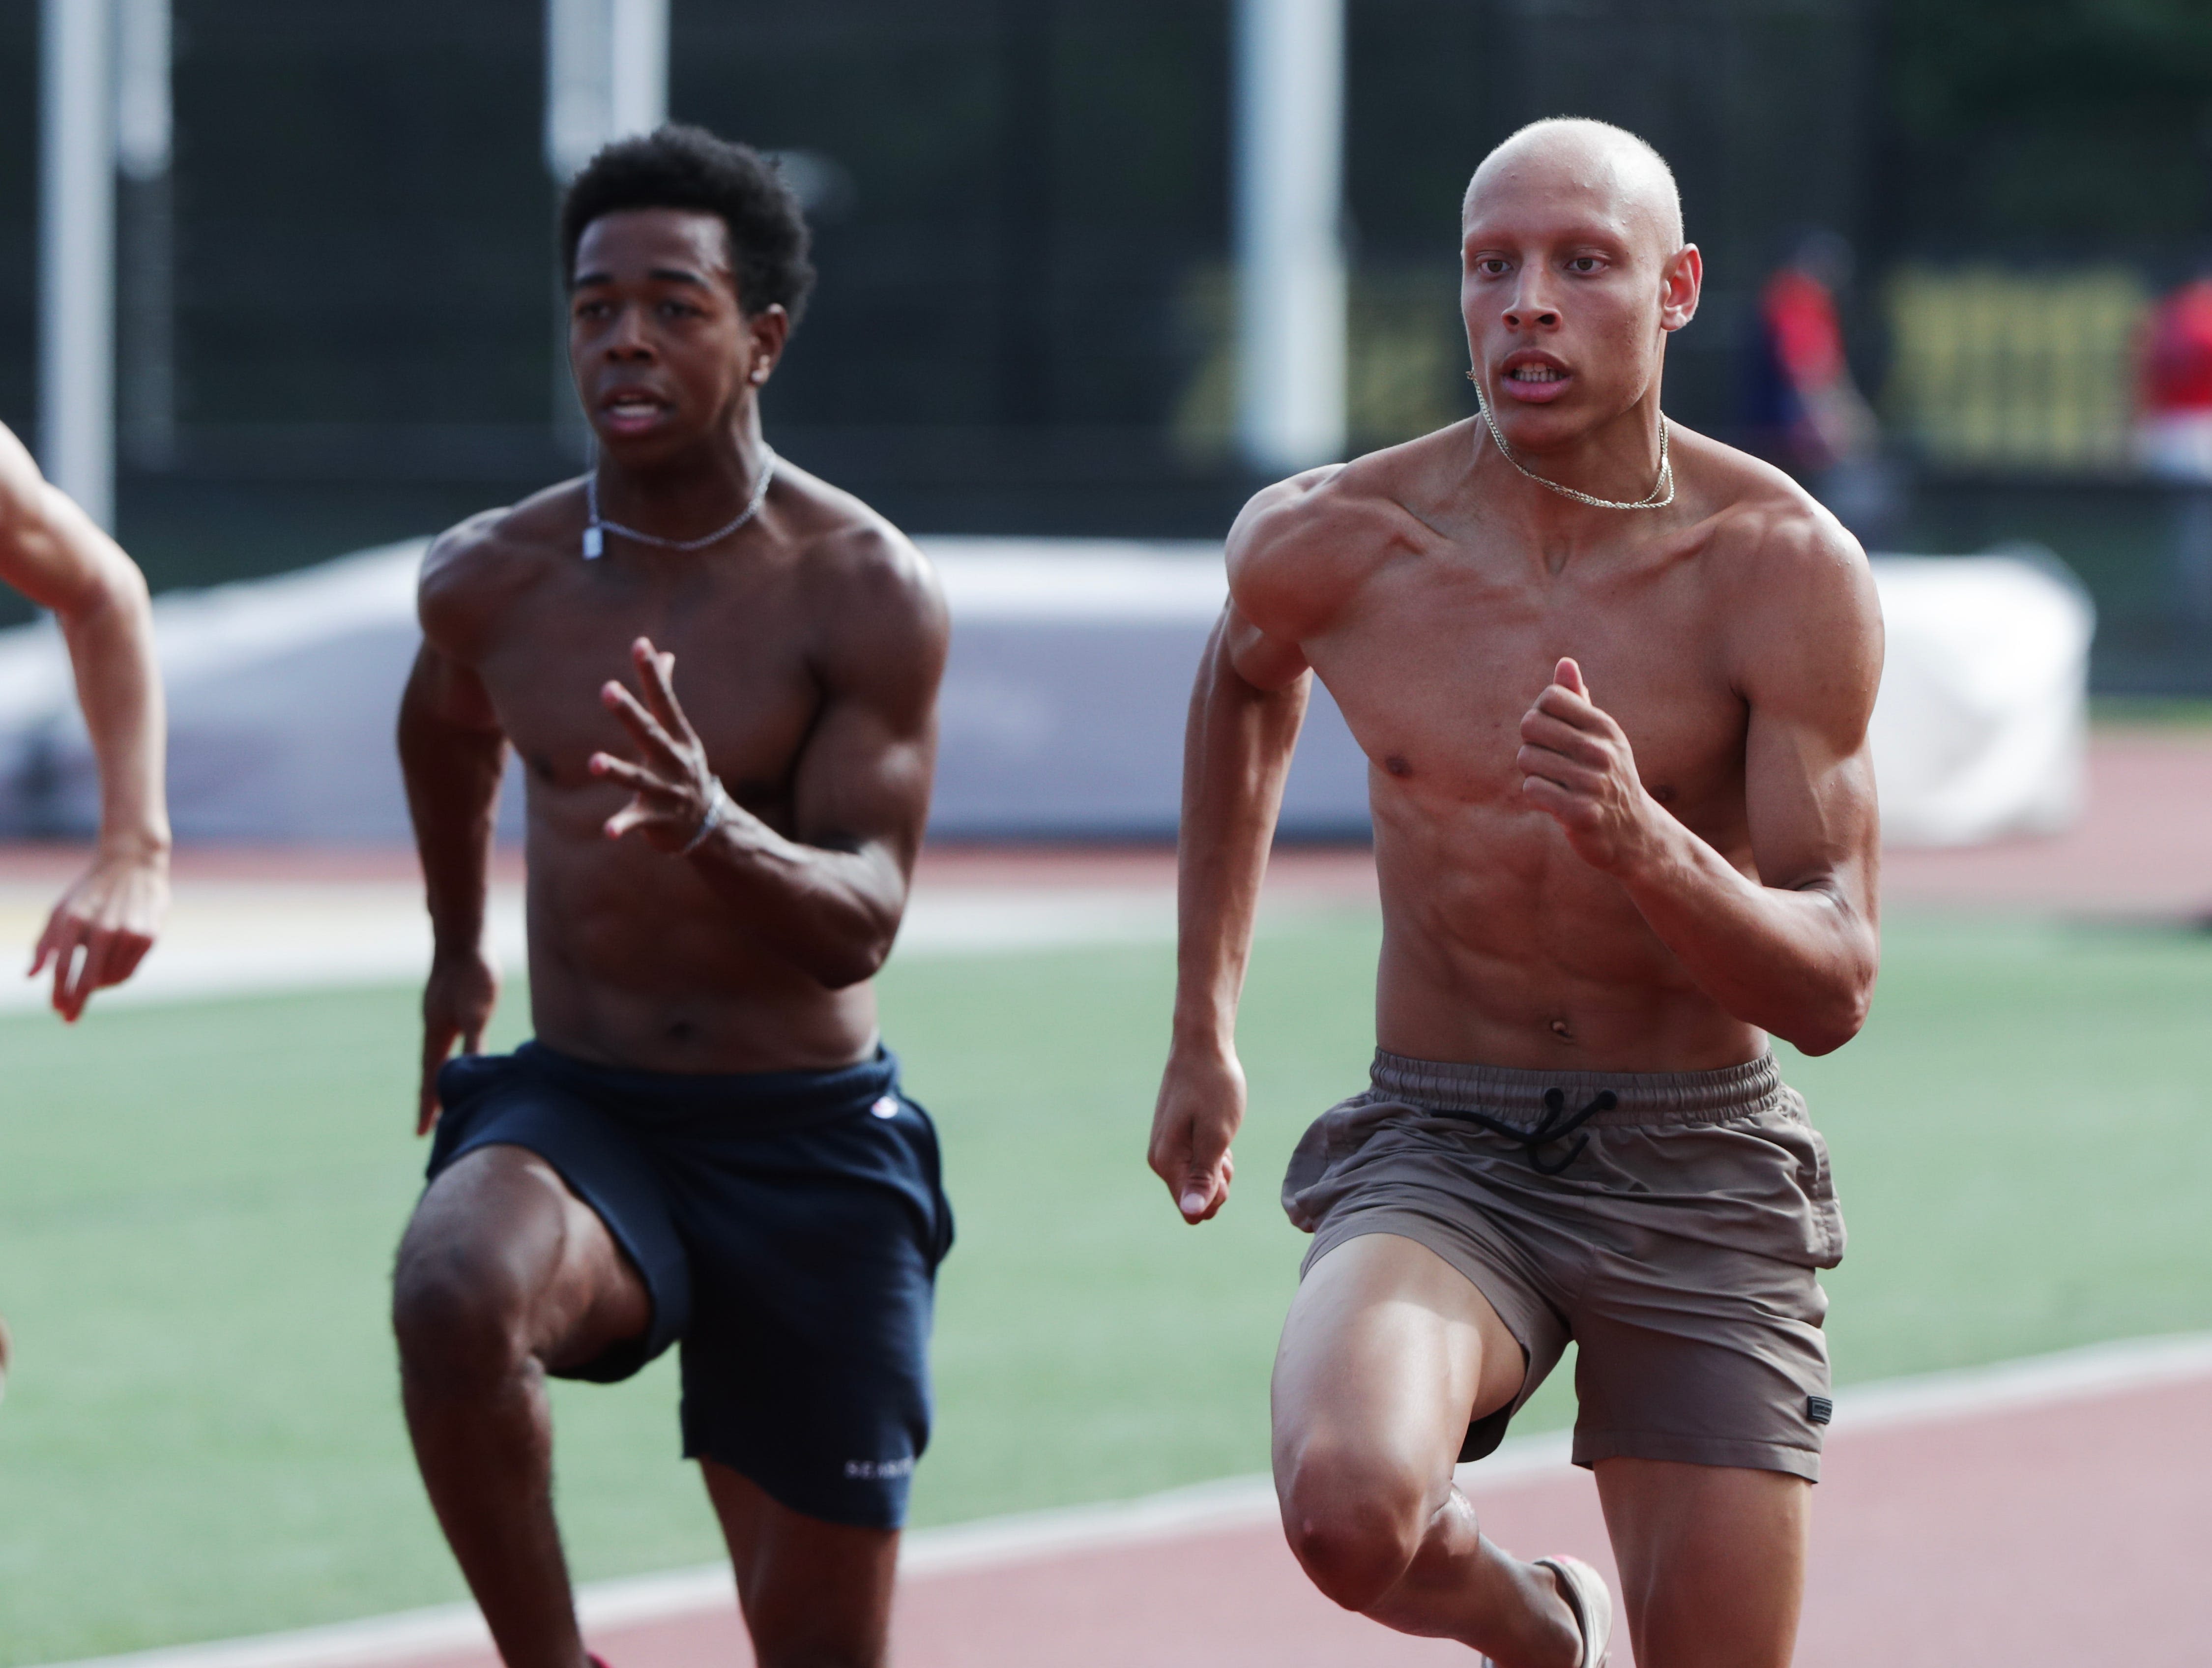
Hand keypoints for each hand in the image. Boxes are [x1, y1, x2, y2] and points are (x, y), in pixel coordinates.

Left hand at [29, 843, 167, 1022]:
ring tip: (91, 982)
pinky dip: (115, 978)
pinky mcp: (148, 936)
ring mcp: (128, 932)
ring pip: (110, 978)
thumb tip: (30, 977)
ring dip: (97, 986)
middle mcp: (103, 927)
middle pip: (87, 979)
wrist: (132, 863)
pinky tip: (108, 973)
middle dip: (76, 1002)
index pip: (63, 967)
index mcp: (75, 919)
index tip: (57, 1011)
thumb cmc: (90, 891)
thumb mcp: (60, 911)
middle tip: (69, 1019)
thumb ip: (44, 944)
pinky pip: (128, 971)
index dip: (59, 993)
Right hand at [418, 947, 497, 1135]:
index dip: (428, 1107)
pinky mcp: (453, 1003)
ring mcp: (441, 1015)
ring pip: (438, 1054)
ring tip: (441, 1093)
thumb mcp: (477, 1012)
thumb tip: (470, 1074)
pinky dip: (449, 1054)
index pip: (431, 1080)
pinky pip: (449, 1038)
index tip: (421, 1134)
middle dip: (431, 1097)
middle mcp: (435, 1029)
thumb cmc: (473, 975)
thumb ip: (473, 1042)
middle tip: (429, 1125)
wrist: (463, 937)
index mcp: (437, 1036)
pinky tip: (456, 1051)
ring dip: (439, 1076)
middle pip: (432, 1071)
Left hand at [588, 637, 726, 853]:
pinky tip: (608, 831)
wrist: (709, 825)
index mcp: (678, 737)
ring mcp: (668, 791)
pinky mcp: (658, 819)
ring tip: (594, 762)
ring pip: (639, 779)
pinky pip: (638, 821)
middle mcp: (674, 761)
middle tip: (608, 688)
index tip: (640, 644)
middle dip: (629, 712)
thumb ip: (665, 693)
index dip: (652, 674)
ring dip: (618, 771)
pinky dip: (623, 825)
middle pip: (649, 733)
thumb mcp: (679, 733)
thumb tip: (664, 653)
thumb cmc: (683, 770)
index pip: (664, 700)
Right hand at [1149, 1041, 1244, 1223]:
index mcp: (1167, 1161)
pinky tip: (1216, 1128)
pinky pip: (1196, 1163)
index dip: (1216, 1195)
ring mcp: (1165, 1148)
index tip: (1223, 1163)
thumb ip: (1203, 1178)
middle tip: (1225, 1145)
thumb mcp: (1217, 1136)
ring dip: (1218, 1166)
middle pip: (1195, 1197)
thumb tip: (1192, 1215)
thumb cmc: (1214, 1088)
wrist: (1201, 1045)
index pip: (1192, 1210)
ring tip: (1221, 1133)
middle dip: (1218, 1181)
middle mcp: (1160, 1159)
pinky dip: (1213, 1153)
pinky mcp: (1173, 1138)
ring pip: (1198, 1180)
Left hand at [1517, 657, 1662, 873]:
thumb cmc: (1606, 778)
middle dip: (1531, 744)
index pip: (1550, 697)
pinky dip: (1535, 796)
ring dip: (1533, 774)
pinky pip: (1532, 789)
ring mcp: (1593, 782)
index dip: (1540, 715)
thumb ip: (1578, 700)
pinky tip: (1555, 803)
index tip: (1552, 736)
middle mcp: (1601, 750)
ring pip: (1527, 759)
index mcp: (1604, 726)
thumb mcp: (1600, 737)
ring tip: (1556, 785)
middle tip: (1550, 763)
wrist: (1633, 834)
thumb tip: (1564, 662)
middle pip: (1531, 725)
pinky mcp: (1581, 813)